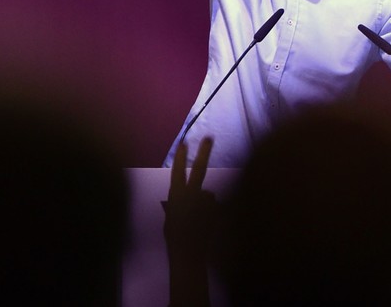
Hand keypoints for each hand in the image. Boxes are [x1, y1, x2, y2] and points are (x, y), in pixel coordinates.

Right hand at [163, 136, 215, 267]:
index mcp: (176, 196)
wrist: (189, 252)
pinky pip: (215, 206)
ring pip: (208, 196)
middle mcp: (192, 195)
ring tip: (199, 221)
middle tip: (209, 137)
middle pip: (200, 169)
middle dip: (204, 152)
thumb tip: (193, 195)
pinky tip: (207, 223)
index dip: (180, 157)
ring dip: (206, 204)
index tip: (184, 142)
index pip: (178, 172)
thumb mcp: (172, 216)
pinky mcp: (217, 208)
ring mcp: (206, 201)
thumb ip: (182, 202)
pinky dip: (213, 212)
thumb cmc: (175, 236)